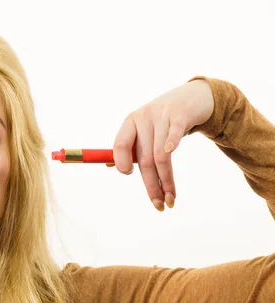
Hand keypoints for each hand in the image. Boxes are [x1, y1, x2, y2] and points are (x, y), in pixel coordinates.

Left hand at [112, 79, 213, 210]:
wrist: (192, 97)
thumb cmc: (163, 119)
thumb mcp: (143, 129)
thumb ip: (130, 146)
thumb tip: (110, 166)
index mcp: (130, 123)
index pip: (119, 146)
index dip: (122, 163)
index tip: (130, 176)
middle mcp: (143, 119)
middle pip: (143, 158)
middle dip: (151, 185)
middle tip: (158, 205)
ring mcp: (162, 116)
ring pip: (160, 155)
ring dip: (166, 181)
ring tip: (171, 199)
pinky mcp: (181, 116)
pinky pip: (174, 133)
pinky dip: (171, 145)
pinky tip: (171, 158)